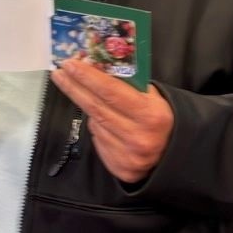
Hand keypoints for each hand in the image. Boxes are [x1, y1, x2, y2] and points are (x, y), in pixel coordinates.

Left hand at [50, 59, 173, 183]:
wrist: (173, 153)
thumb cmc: (160, 118)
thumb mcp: (152, 97)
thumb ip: (129, 85)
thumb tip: (97, 67)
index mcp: (149, 115)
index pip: (111, 92)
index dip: (87, 77)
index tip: (70, 64)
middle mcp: (138, 137)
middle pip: (96, 108)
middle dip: (74, 88)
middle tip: (59, 73)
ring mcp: (128, 156)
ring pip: (95, 125)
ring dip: (91, 110)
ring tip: (97, 103)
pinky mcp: (120, 169)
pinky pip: (98, 141)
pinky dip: (98, 130)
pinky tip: (106, 124)